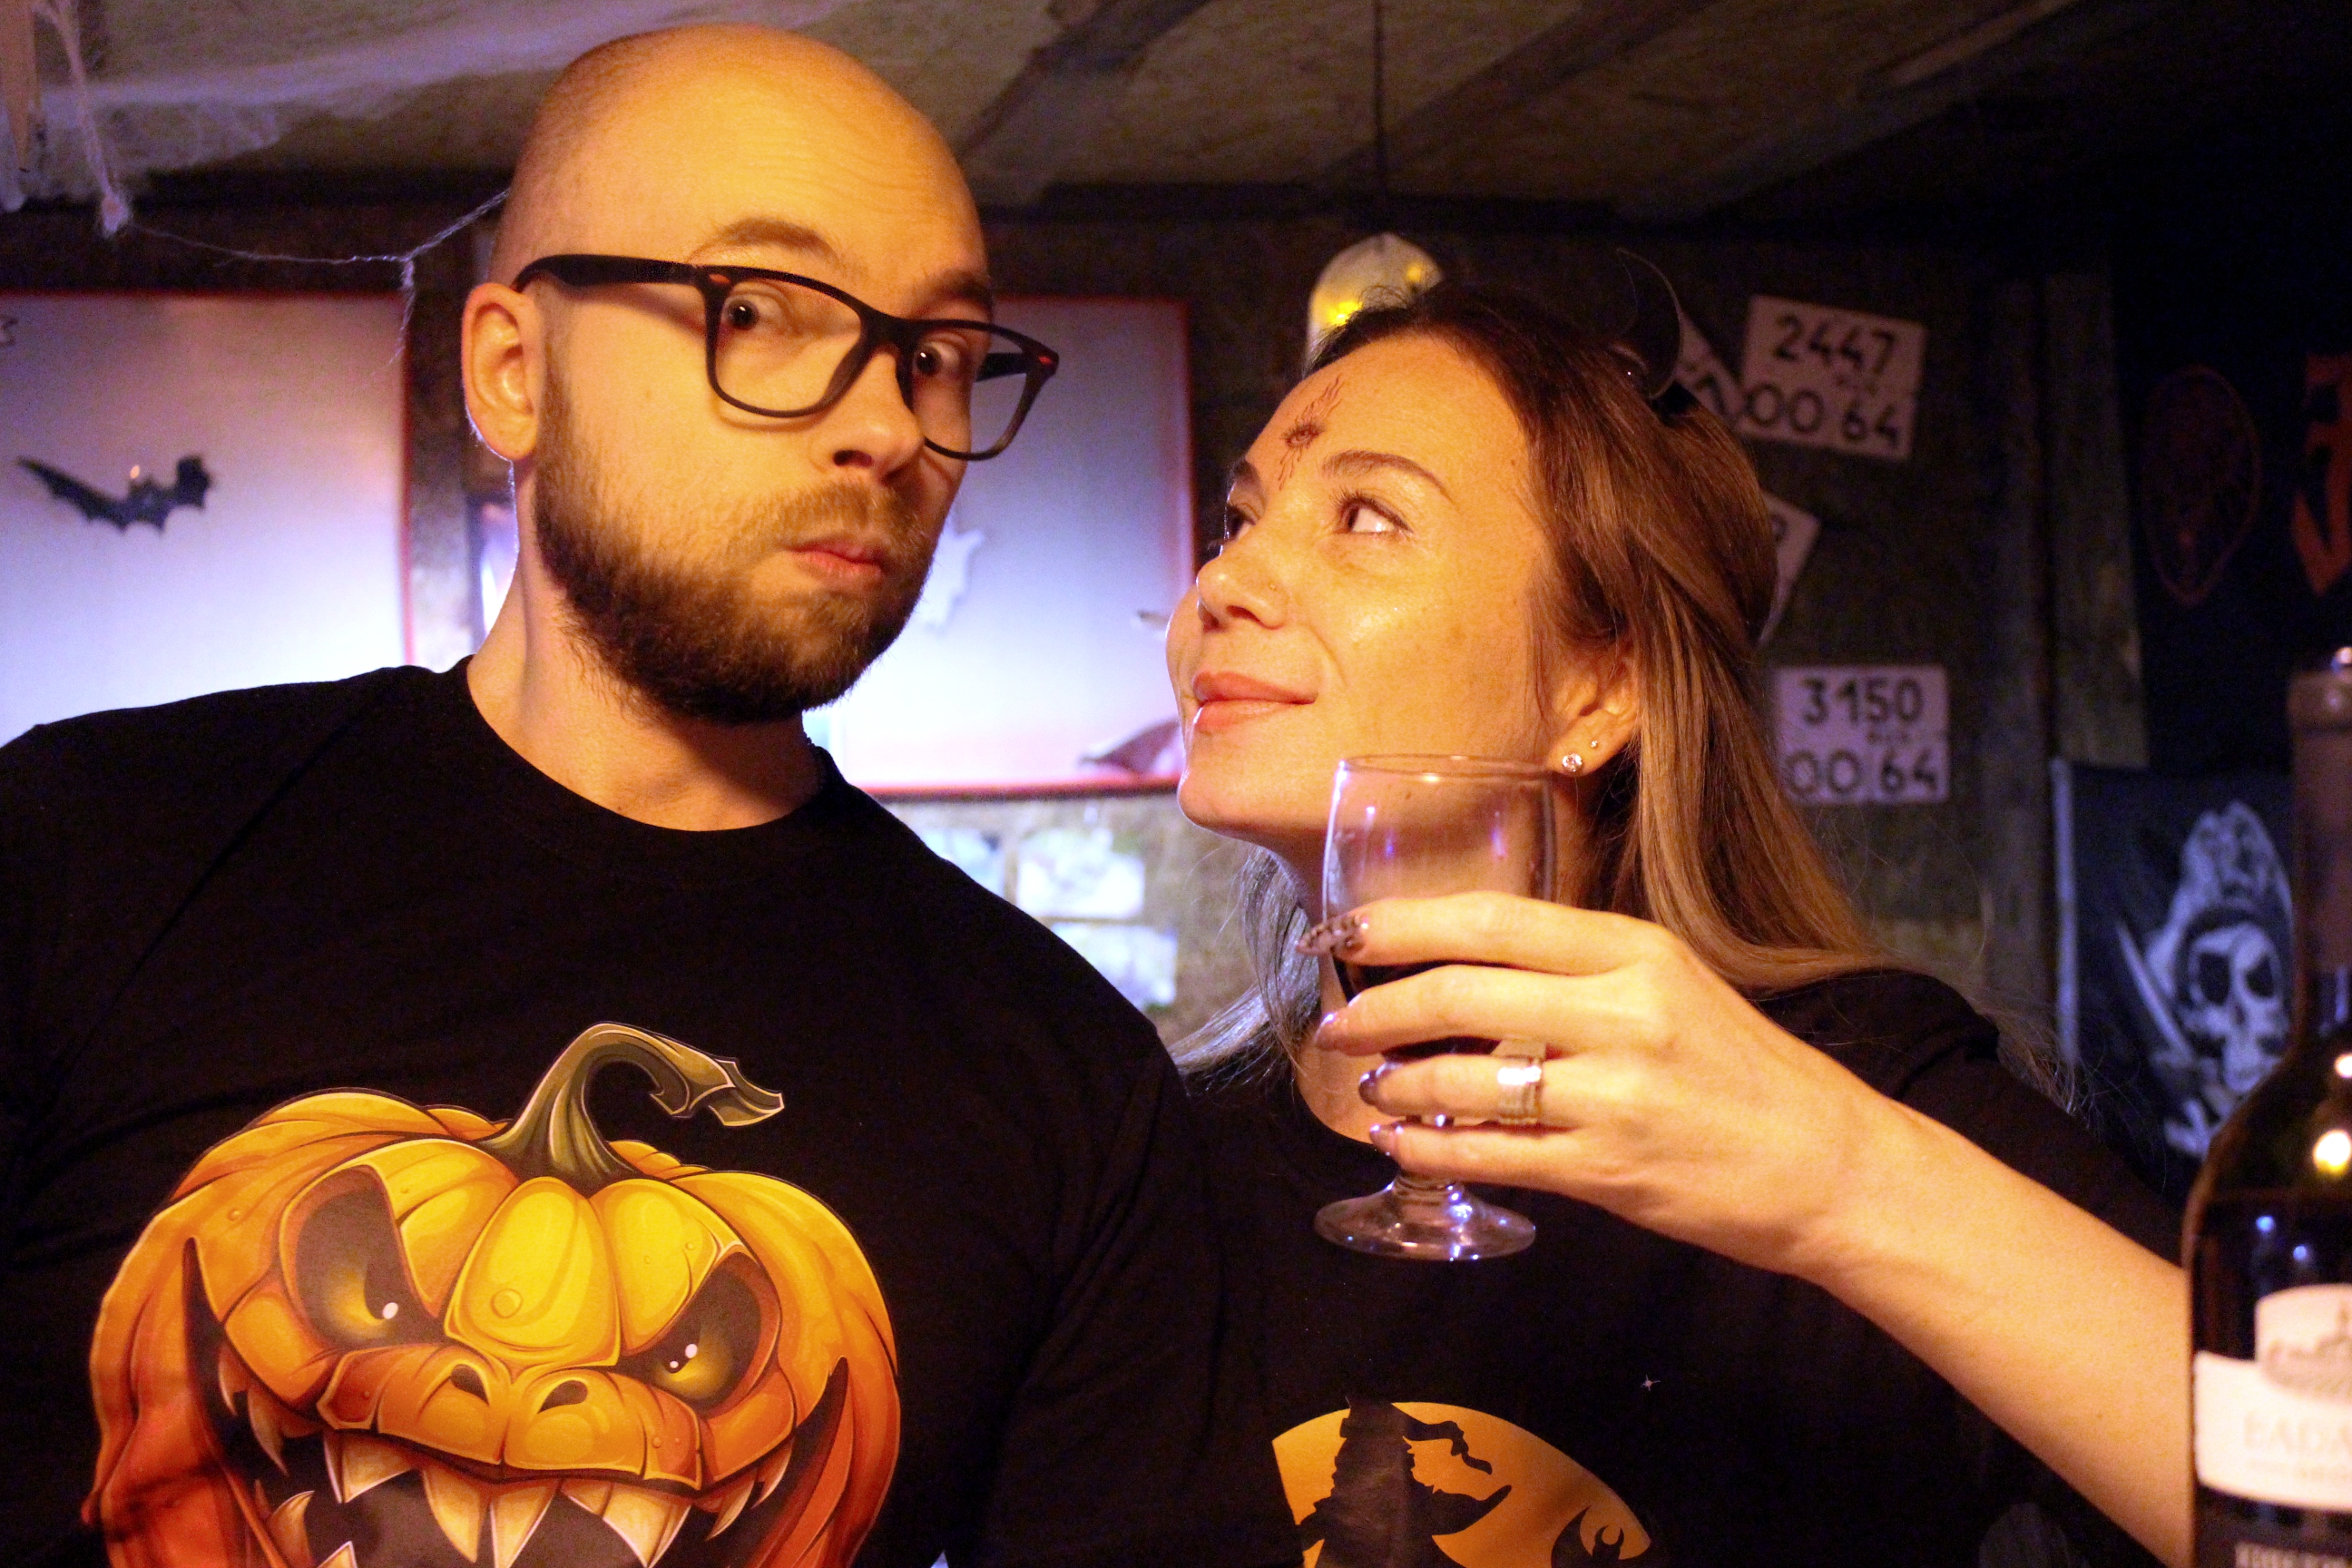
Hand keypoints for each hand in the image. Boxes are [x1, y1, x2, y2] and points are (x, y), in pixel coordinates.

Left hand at [1308, 892, 1913, 1279]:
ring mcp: (1613, 1095)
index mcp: (1636, 952)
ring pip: (1465, 1078)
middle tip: (1335, 1024)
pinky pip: (1490, 1154)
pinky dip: (1432, 1149)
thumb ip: (1580, 968)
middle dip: (1377, 1008)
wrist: (1831, 1167)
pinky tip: (1403, 1146)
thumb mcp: (1674, 985)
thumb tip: (1466, 964)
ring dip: (1398, 1083)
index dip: (1401, 925)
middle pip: (1461, 993)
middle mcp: (1622, 1013)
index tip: (1341, 933)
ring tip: (1372, 1087)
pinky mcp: (1607, 1170)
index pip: (1491, 921)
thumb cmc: (1745, 1072)